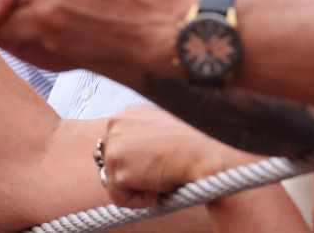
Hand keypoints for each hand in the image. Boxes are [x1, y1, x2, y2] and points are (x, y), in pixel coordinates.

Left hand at [100, 104, 246, 208]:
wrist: (203, 156)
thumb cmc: (192, 148)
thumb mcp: (163, 132)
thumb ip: (143, 139)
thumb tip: (132, 160)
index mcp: (130, 113)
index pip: (117, 146)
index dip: (134, 163)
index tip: (153, 167)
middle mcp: (118, 122)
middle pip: (111, 163)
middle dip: (133, 174)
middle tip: (159, 174)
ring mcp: (115, 141)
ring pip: (114, 180)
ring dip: (137, 187)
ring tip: (161, 180)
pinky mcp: (116, 162)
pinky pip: (119, 196)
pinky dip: (138, 200)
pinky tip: (158, 189)